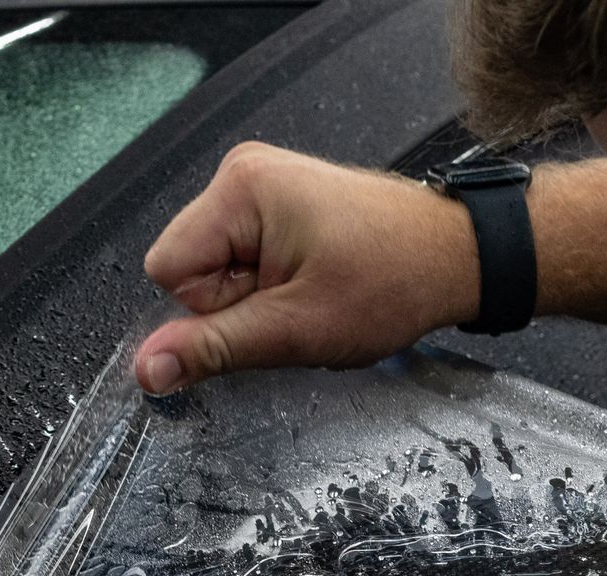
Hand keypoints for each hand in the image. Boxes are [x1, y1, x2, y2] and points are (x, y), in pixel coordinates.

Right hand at [135, 142, 479, 393]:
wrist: (459, 257)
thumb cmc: (395, 280)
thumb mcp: (295, 329)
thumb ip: (213, 349)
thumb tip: (147, 370)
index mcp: (240, 189)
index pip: (167, 271)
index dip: (213, 309)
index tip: (270, 309)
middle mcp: (245, 174)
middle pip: (192, 268)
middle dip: (240, 303)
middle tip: (301, 304)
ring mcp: (264, 186)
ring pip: (220, 270)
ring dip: (262, 298)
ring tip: (316, 292)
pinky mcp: (282, 203)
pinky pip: (248, 260)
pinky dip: (277, 284)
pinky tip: (318, 283)